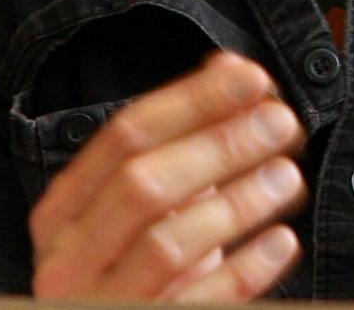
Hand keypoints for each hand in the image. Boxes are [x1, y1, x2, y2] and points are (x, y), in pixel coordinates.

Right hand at [28, 51, 307, 300]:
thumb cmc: (144, 269)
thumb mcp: (156, 201)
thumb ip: (185, 136)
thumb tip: (232, 66)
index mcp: (64, 212)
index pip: (124, 136)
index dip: (194, 100)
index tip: (255, 78)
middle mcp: (69, 259)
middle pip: (142, 185)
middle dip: (219, 146)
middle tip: (282, 123)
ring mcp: (98, 305)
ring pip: (165, 245)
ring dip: (235, 204)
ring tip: (288, 178)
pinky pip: (195, 304)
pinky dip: (242, 271)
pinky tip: (282, 243)